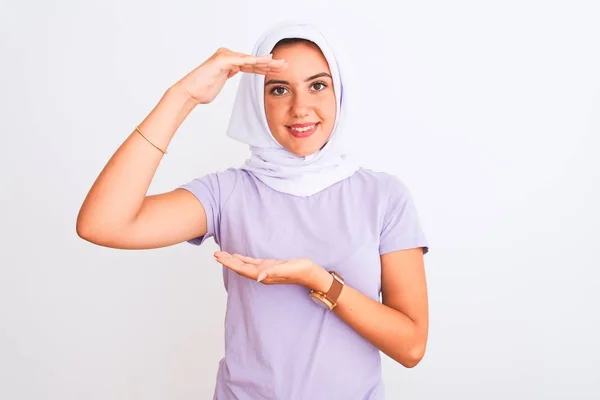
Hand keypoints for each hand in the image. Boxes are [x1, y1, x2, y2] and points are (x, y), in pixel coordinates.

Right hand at [174, 47, 285, 104]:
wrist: (190, 92)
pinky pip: (241, 60)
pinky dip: (254, 61)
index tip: (279, 71)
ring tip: (279, 63)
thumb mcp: (220, 82)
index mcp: (229, 63)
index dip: (266, 68)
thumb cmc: (202, 90)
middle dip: (269, 64)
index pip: (251, 66)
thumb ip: (228, 74)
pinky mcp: (222, 59)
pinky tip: (265, 61)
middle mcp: (228, 57)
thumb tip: (233, 72)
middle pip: (253, 61)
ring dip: (266, 62)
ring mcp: (225, 57)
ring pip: (250, 59)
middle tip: (285, 65)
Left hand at [213, 251, 330, 289]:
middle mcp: (262, 274)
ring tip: (221, 255)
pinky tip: (237, 256)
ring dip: (232, 260)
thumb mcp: (288, 269)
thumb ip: (273, 272)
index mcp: (264, 275)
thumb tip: (258, 277)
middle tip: (215, 255)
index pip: (242, 269)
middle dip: (227, 261)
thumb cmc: (301, 271)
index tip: (219, 257)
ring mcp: (265, 270)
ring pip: (244, 265)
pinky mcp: (270, 266)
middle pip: (240, 268)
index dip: (230, 263)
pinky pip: (252, 263)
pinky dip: (243, 259)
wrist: (311, 273)